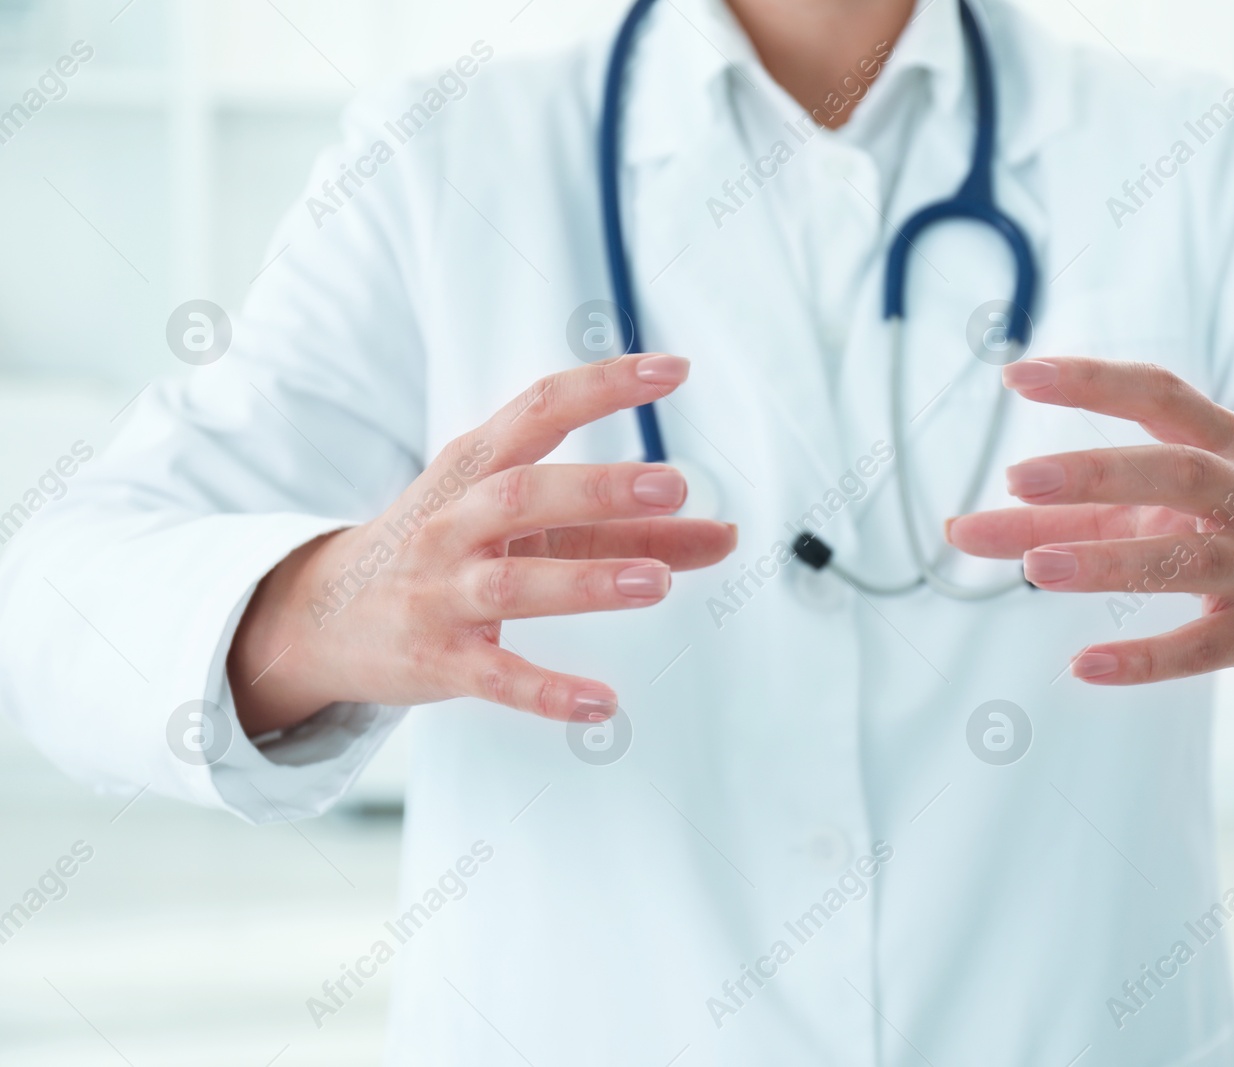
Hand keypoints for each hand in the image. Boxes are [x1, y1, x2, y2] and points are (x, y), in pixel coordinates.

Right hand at [227, 354, 736, 734]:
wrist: (323, 617)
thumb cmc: (445, 552)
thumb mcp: (525, 526)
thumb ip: (628, 530)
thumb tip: (725, 534)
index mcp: (475, 469)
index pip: (541, 409)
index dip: (605, 385)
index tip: (672, 369)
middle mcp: (454, 522)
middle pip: (522, 493)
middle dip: (597, 487)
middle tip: (674, 483)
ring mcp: (441, 591)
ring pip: (512, 582)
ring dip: (586, 581)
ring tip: (657, 582)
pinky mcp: (437, 659)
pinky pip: (495, 676)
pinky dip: (548, 691)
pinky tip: (602, 704)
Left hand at [946, 358, 1233, 705]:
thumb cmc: (1228, 531)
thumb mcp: (1154, 508)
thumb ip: (1058, 515)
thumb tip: (958, 529)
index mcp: (1222, 442)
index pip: (1157, 394)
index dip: (1090, 381)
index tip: (1018, 373)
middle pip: (1177, 471)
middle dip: (1097, 471)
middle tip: (1019, 477)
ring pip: (1184, 560)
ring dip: (1107, 563)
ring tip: (1034, 567)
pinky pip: (1199, 648)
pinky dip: (1144, 658)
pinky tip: (1084, 666)